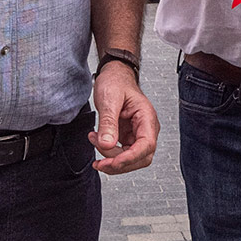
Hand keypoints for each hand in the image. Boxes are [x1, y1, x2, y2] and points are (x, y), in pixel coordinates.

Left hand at [91, 59, 157, 173]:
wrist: (113, 76)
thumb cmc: (115, 82)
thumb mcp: (109, 99)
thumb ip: (108, 123)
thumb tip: (107, 145)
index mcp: (147, 117)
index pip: (146, 145)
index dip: (130, 158)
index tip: (113, 162)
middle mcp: (146, 128)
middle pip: (141, 157)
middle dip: (120, 163)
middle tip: (100, 162)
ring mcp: (138, 134)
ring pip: (131, 159)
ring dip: (112, 160)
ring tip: (94, 141)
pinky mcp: (128, 137)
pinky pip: (122, 154)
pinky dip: (108, 154)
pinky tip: (96, 142)